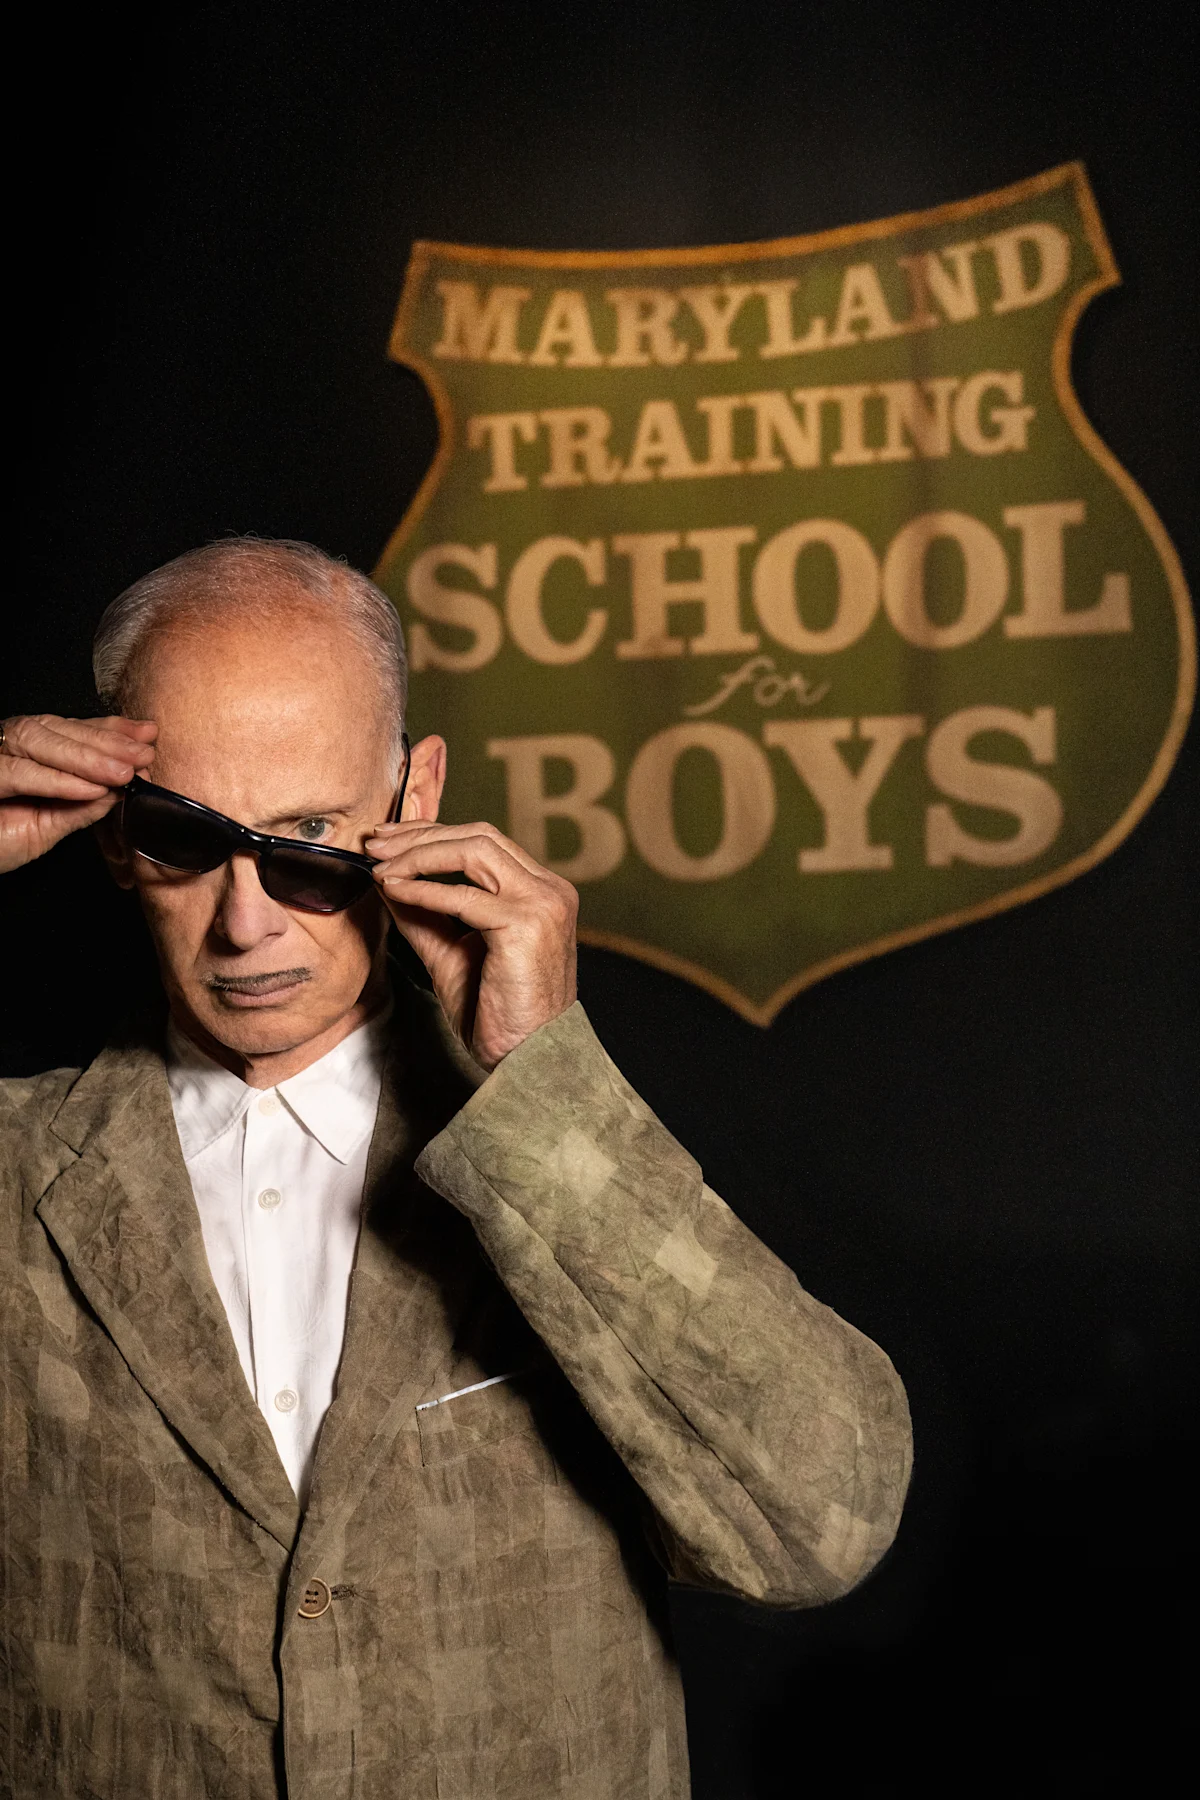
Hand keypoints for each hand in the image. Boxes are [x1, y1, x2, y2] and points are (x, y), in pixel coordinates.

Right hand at [0, 714, 157, 873]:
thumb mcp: (47, 826)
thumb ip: (81, 807)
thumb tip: (122, 790)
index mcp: (27, 752)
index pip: (71, 730)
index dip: (110, 729)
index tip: (148, 733)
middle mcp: (6, 746)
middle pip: (58, 729)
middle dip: (106, 741)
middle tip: (143, 753)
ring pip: (39, 743)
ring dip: (87, 758)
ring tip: (123, 772)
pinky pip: (18, 772)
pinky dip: (56, 780)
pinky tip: (89, 789)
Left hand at [366, 819, 577, 1070]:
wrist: (527, 1059)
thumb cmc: (497, 1016)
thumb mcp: (452, 953)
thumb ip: (425, 915)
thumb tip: (386, 880)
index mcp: (540, 891)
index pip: (484, 842)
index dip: (432, 835)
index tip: (389, 841)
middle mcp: (549, 889)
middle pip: (480, 836)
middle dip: (421, 835)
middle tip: (375, 844)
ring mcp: (543, 904)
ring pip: (475, 851)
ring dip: (420, 854)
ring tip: (381, 865)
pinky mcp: (527, 925)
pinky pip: (464, 896)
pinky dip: (424, 889)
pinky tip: (394, 890)